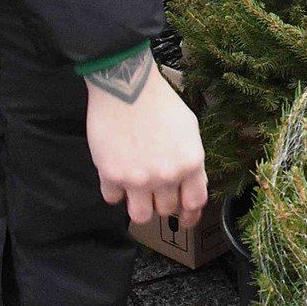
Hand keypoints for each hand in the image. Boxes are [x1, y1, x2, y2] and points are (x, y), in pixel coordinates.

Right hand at [84, 48, 207, 225]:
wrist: (128, 86)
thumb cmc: (158, 102)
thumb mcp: (189, 129)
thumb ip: (190, 160)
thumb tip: (190, 184)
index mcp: (190, 163)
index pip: (195, 203)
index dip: (190, 215)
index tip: (185, 219)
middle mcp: (166, 175)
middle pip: (166, 210)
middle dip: (162, 202)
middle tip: (155, 191)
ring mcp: (138, 178)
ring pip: (141, 215)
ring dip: (139, 205)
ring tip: (137, 191)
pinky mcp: (112, 175)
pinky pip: (113, 199)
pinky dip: (115, 191)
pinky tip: (117, 175)